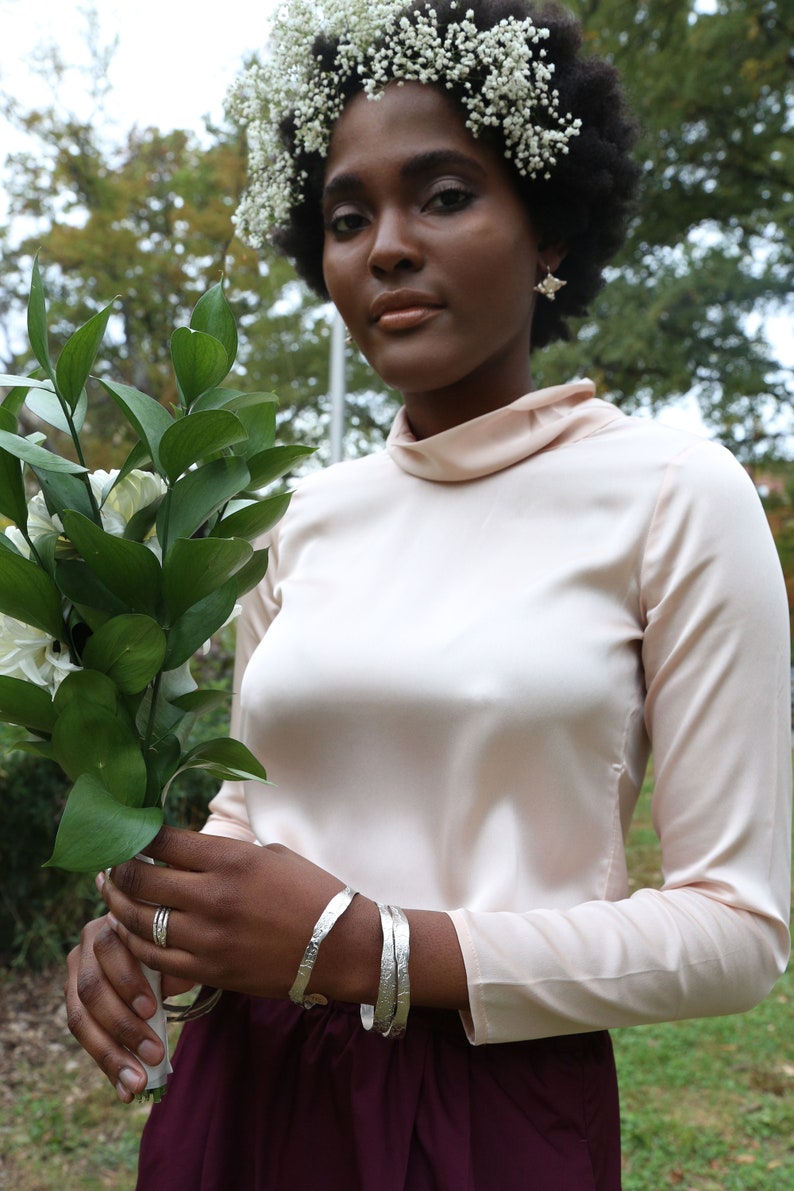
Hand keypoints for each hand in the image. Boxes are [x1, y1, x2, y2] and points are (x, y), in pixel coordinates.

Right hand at [65, 913, 192, 1102]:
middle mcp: (85, 947)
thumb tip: (170, 986)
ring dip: (110, 1054)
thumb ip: (173, 963)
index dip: (127, 982)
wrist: (155, 942)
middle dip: (122, 1027)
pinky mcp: (75, 1005)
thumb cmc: (169, 944)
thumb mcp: (176, 948)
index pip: (109, 951)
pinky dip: (107, 1067)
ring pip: (80, 1019)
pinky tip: (125, 1091)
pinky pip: (87, 1040)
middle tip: (154, 1055)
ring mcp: (74, 977)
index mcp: (111, 924)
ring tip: (137, 1083)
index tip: (152, 1011)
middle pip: (91, 990)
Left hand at [99, 826, 379, 1004]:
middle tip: (111, 864)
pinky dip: (136, 942)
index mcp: (231, 859)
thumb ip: (225, 855)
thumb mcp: (270, 856)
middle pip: (142, 880)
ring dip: (119, 905)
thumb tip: (185, 852)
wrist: (341, 947)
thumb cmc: (312, 893)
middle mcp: (213, 896)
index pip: (164, 841)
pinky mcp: (210, 970)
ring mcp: (208, 937)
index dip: (138, 836)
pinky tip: (131, 931)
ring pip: (139, 921)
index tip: (129, 833)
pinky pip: (155, 957)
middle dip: (119, 870)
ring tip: (113, 894)